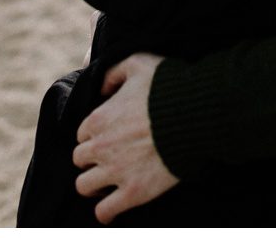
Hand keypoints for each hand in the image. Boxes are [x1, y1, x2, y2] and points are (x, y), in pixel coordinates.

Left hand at [74, 53, 177, 222]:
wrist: (196, 116)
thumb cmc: (169, 87)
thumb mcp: (138, 63)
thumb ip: (113, 71)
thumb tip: (102, 89)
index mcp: (98, 119)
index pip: (82, 133)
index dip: (95, 134)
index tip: (110, 135)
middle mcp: (100, 147)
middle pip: (79, 159)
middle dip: (92, 158)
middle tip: (111, 157)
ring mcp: (115, 172)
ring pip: (84, 186)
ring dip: (94, 184)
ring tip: (110, 181)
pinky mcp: (133, 192)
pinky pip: (104, 212)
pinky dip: (106, 211)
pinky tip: (115, 205)